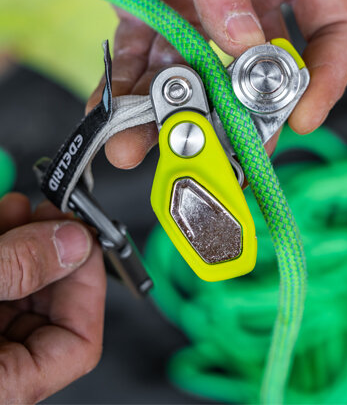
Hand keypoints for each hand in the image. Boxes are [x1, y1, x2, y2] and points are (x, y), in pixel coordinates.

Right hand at [0, 193, 105, 403]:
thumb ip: (20, 268)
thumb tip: (72, 243)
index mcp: (4, 385)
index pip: (79, 346)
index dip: (91, 286)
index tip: (86, 240)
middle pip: (51, 309)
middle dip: (57, 251)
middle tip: (57, 213)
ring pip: (23, 288)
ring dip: (29, 239)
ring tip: (27, 207)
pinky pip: (0, 280)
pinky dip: (5, 245)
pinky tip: (5, 215)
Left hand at [53, 0, 346, 167]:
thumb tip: (241, 42)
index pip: (332, 27)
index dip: (326, 76)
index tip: (301, 116)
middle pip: (258, 69)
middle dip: (241, 115)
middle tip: (219, 153)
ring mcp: (197, 4)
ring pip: (196, 74)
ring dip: (173, 113)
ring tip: (143, 147)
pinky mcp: (150, 6)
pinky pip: (145, 57)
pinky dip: (129, 87)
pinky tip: (113, 111)